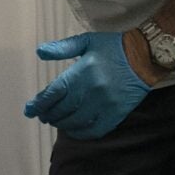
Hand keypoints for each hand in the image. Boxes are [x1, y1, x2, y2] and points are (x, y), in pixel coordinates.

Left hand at [24, 31, 151, 138]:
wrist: (145, 57)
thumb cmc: (113, 48)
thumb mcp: (86, 41)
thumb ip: (62, 48)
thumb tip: (40, 52)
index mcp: (82, 72)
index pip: (54, 93)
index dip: (39, 104)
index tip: (30, 110)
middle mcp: (92, 90)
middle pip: (62, 110)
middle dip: (48, 114)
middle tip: (43, 115)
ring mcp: (105, 104)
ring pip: (75, 122)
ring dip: (61, 124)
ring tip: (56, 121)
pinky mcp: (116, 114)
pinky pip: (94, 130)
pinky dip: (80, 133)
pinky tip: (74, 130)